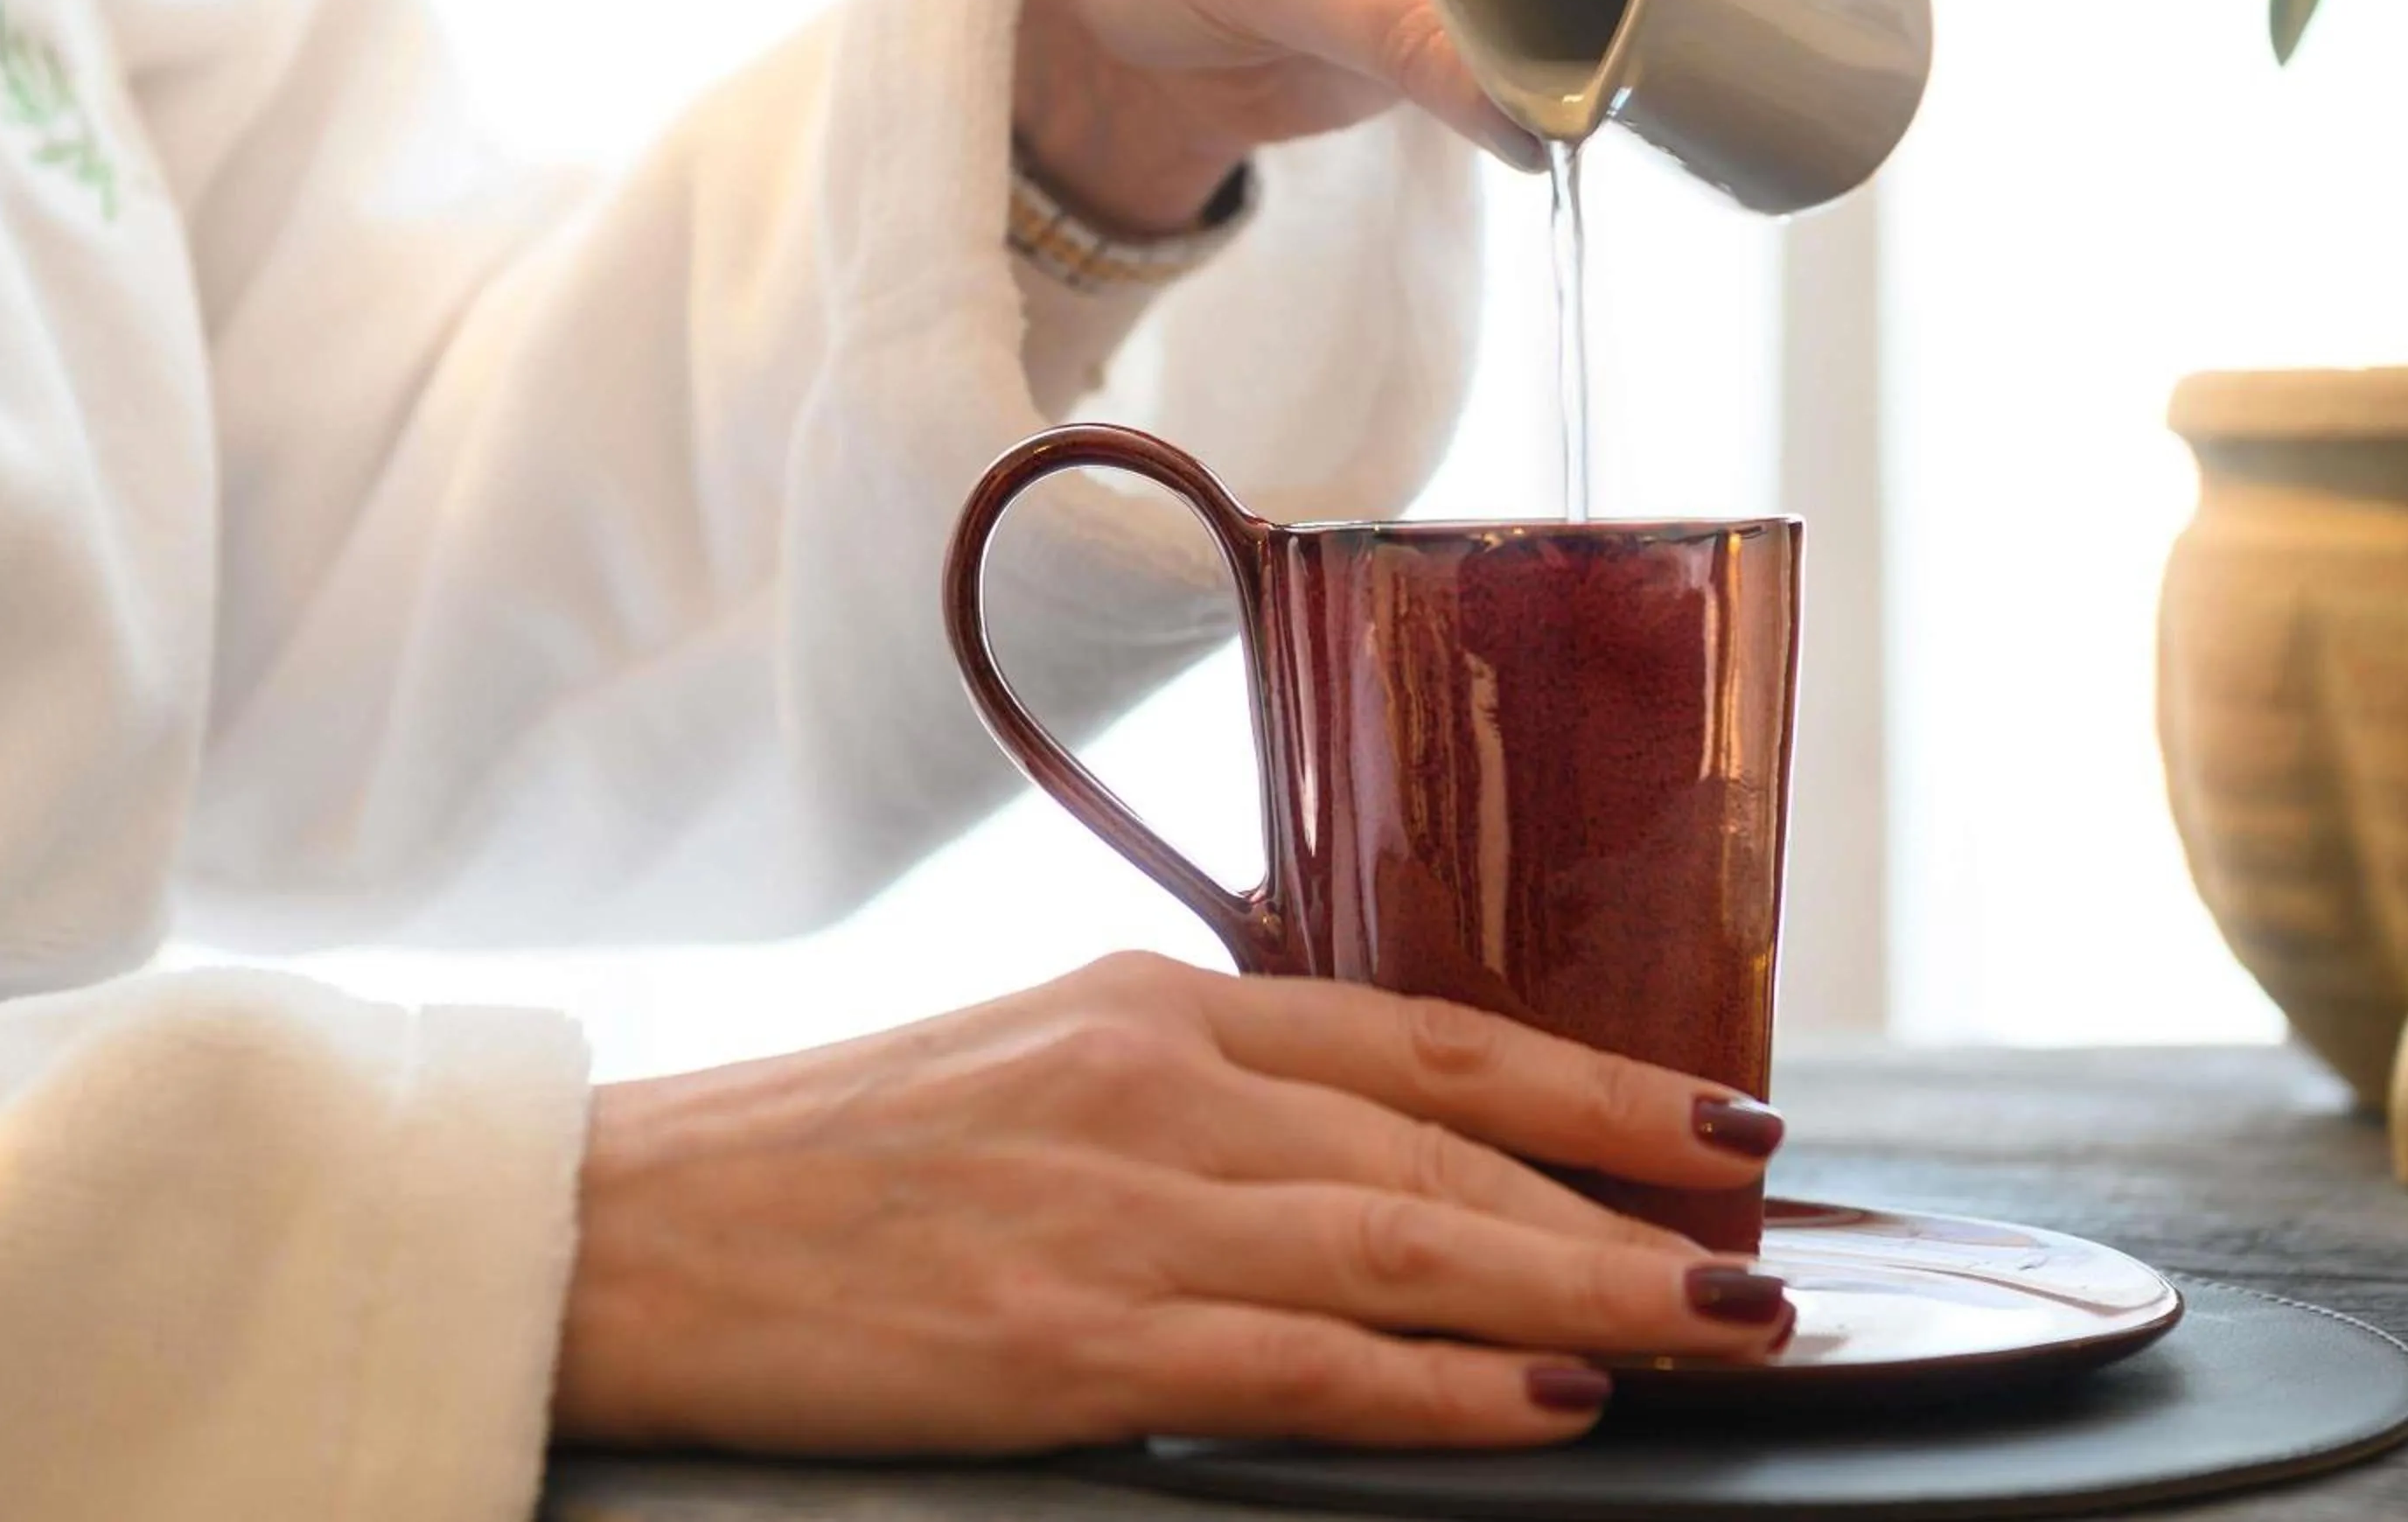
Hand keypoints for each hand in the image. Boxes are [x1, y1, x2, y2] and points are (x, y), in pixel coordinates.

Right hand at [555, 951, 1790, 1454]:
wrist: (640, 1226)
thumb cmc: (840, 1149)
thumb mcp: (1038, 1055)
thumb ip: (1202, 1085)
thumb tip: (1368, 1141)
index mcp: (1159, 1003)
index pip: (1430, 1032)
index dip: (1593, 1075)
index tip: (1719, 1115)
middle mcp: (1163, 1081)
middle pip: (1450, 1140)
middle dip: (1629, 1197)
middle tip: (1768, 1247)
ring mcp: (1123, 1210)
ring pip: (1411, 1244)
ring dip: (1586, 1288)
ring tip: (1718, 1327)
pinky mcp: (1071, 1342)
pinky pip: (1303, 1368)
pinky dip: (1443, 1388)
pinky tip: (1545, 1404)